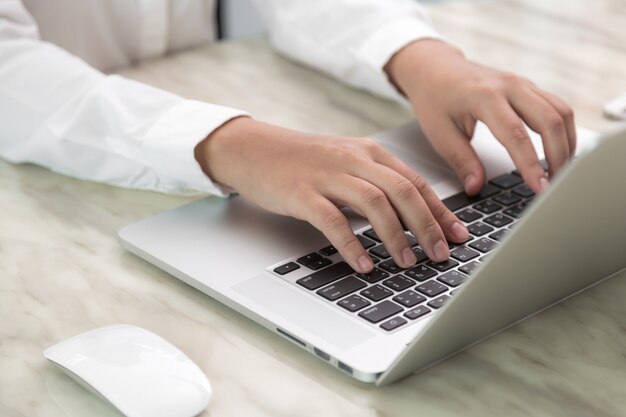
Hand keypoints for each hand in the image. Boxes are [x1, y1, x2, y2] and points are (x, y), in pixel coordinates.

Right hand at [195, 117, 469, 272]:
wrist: (253, 149)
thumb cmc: (303, 162)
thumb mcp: (345, 165)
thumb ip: (375, 185)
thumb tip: (408, 219)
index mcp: (369, 152)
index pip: (415, 182)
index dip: (441, 211)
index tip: (458, 236)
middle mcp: (353, 159)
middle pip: (402, 191)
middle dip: (427, 225)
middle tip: (440, 254)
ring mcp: (327, 175)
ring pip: (374, 203)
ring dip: (396, 236)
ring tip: (408, 263)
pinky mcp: (301, 193)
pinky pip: (332, 220)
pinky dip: (352, 244)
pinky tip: (364, 264)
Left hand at [385, 40, 575, 194]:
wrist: (435, 68)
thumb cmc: (435, 98)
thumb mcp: (440, 134)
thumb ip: (461, 162)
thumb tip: (476, 188)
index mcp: (484, 96)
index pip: (516, 134)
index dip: (531, 164)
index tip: (540, 188)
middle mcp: (509, 86)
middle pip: (550, 120)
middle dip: (558, 156)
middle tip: (555, 185)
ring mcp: (522, 83)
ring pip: (561, 111)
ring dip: (566, 143)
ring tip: (560, 172)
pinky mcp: (528, 87)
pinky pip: (557, 107)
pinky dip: (563, 130)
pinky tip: (560, 151)